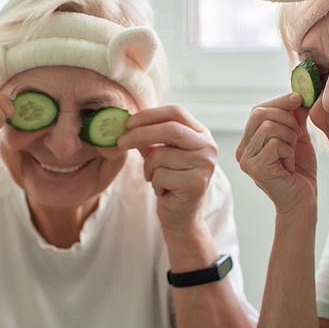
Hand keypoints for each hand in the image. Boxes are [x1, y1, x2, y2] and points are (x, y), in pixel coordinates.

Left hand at [117, 105, 218, 230]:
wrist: (181, 215)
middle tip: (120, 142)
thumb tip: (125, 123)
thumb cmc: (169, 181)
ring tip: (155, 178)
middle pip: (171, 129)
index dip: (150, 114)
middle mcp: (208, 146)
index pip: (176, 112)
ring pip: (162, 155)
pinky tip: (164, 190)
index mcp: (200, 134)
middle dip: (141, 134)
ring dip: (149, 168)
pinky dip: (155, 183)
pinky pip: (162, 175)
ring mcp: (205, 165)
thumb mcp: (159, 154)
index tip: (128, 122)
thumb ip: (148, 137)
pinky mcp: (197, 183)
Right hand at [236, 93, 316, 213]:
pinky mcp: (255, 169)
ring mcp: (246, 161)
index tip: (299, 99)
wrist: (303, 201)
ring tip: (293, 154)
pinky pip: (275, 143)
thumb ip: (295, 118)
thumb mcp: (298, 138)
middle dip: (287, 119)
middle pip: (260, 114)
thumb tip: (298, 95)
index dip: (279, 101)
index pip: (258, 110)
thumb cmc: (300, 173)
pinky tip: (289, 165)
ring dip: (290, 137)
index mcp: (249, 142)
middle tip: (298, 136)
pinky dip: (289, 151)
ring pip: (270, 128)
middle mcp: (242, 151)